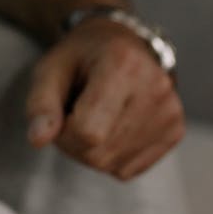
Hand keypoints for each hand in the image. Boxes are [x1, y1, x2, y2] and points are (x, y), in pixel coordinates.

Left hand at [25, 18, 183, 179]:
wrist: (120, 44)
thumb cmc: (81, 57)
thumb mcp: (50, 69)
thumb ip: (41, 103)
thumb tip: (37, 139)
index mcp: (123, 63)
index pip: (88, 131)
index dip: (64, 130)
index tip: (64, 109)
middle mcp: (155, 87)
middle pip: (99, 153)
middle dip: (75, 141)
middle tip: (76, 111)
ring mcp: (170, 112)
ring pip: (112, 165)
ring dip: (92, 149)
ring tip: (95, 114)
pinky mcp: (175, 131)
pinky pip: (127, 169)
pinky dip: (111, 155)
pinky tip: (113, 124)